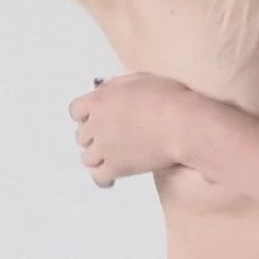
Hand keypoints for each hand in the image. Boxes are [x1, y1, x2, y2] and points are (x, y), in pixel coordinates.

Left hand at [68, 73, 194, 187]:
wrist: (182, 124)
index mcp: (100, 100)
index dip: (85, 115)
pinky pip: (99, 177)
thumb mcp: (138, 80)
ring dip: (97, 156)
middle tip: (107, 137)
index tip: (92, 118)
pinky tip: (111, 178)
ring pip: (87, 158)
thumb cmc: (168, 99)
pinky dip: (104, 178)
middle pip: (82, 136)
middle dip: (93, 136)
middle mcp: (97, 124)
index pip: (76, 110)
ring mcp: (105, 147)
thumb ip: (117, 88)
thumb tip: (108, 92)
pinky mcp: (116, 167)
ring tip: (110, 156)